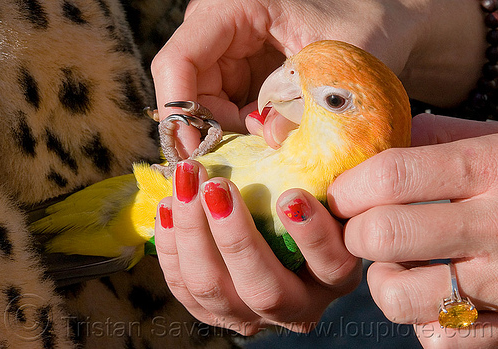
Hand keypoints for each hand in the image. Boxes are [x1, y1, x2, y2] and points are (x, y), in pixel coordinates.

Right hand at [152, 0, 484, 152]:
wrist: (387, 24)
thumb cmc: (367, 26)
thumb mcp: (332, 67)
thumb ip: (296, 106)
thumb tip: (266, 139)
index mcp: (232, 8)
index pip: (178, 62)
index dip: (179, 112)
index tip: (197, 155)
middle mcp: (219, 27)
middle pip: (186, 90)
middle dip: (209, 130)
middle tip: (246, 159)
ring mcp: (228, 51)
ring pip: (204, 105)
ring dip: (230, 133)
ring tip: (270, 141)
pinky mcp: (241, 71)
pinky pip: (226, 109)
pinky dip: (243, 130)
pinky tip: (272, 134)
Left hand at [154, 160, 360, 334]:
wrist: (273, 230)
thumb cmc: (300, 194)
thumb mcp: (314, 173)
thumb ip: (300, 147)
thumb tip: (265, 125)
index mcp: (333, 275)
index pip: (332, 264)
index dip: (312, 235)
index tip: (289, 196)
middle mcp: (295, 307)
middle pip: (264, 291)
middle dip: (236, 238)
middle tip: (217, 188)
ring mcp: (249, 315)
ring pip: (213, 292)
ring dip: (193, 235)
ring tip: (185, 185)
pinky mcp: (211, 310)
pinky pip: (184, 288)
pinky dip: (171, 247)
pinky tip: (169, 206)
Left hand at [329, 113, 497, 347]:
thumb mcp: (494, 142)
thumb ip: (435, 137)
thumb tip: (373, 142)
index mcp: (488, 168)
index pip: (390, 176)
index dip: (349, 187)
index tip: (340, 194)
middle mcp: (496, 226)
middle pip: (384, 234)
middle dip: (355, 232)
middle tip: (362, 227)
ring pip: (398, 295)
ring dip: (382, 278)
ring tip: (398, 262)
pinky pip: (437, 338)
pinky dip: (421, 318)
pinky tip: (432, 293)